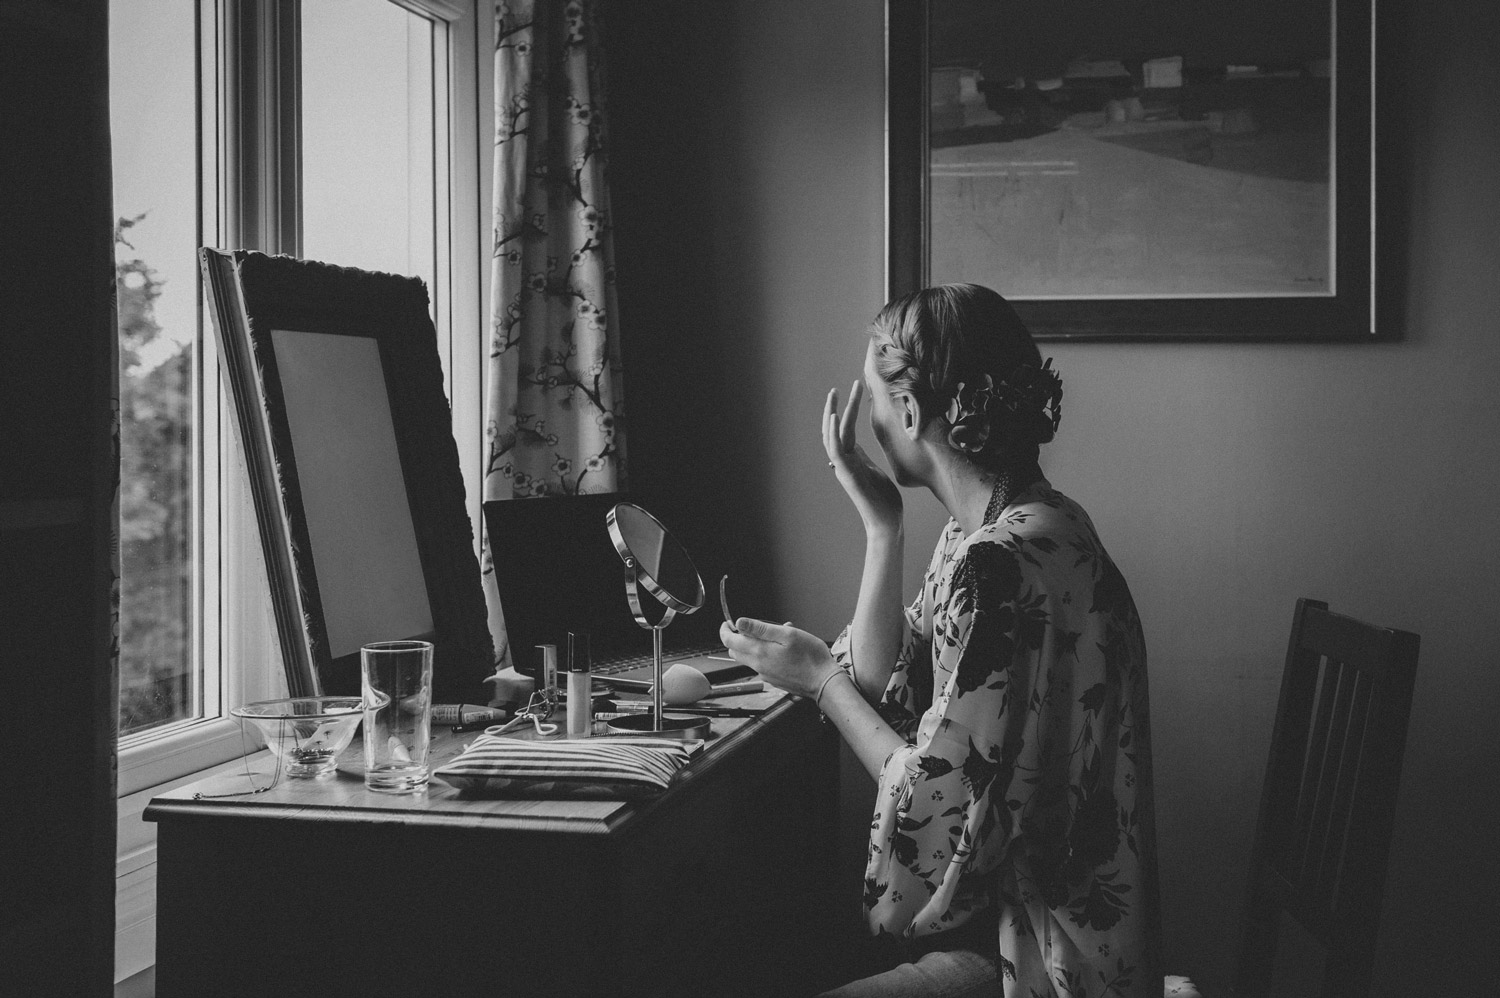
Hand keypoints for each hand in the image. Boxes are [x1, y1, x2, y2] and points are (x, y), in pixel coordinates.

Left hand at [719, 618, 839, 700]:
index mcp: (759, 652)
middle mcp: (758, 666)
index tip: (727, 623)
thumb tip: (740, 622)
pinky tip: (781, 649)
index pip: (729, 641)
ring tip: (773, 636)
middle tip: (748, 628)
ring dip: (752, 646)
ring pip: (748, 658)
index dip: (725, 630)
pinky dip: (764, 655)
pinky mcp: (773, 680)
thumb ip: (761, 628)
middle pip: (735, 651)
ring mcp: (765, 674)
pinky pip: (761, 665)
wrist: (823, 682)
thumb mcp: (787, 635)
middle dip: (736, 638)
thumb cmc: (811, 657)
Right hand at [824, 382, 901, 535]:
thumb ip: (863, 458)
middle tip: (835, 389)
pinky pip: (836, 450)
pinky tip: (836, 416)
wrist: (887, 523)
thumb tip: (855, 445)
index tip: (852, 393)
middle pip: (833, 431)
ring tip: (835, 395)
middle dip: (834, 409)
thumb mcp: (873, 471)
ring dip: (832, 414)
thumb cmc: (884, 501)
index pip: (843, 431)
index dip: (845, 412)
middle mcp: (844, 463)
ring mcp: (844, 468)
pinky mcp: (848, 474)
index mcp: (851, 461)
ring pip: (832, 436)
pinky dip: (833, 432)